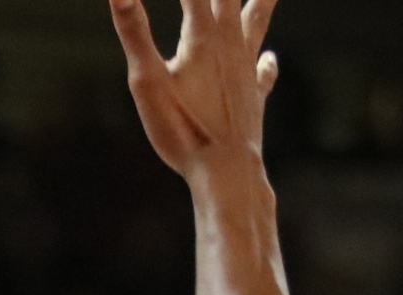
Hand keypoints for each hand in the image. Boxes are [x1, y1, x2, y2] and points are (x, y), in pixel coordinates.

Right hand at [110, 0, 280, 190]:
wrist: (226, 170)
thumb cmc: (182, 128)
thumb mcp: (147, 81)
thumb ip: (133, 31)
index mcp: (202, 36)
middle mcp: (231, 43)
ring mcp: (246, 68)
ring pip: (257, 20)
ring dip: (262, 1)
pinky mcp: (254, 95)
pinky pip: (263, 71)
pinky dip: (265, 61)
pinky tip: (269, 58)